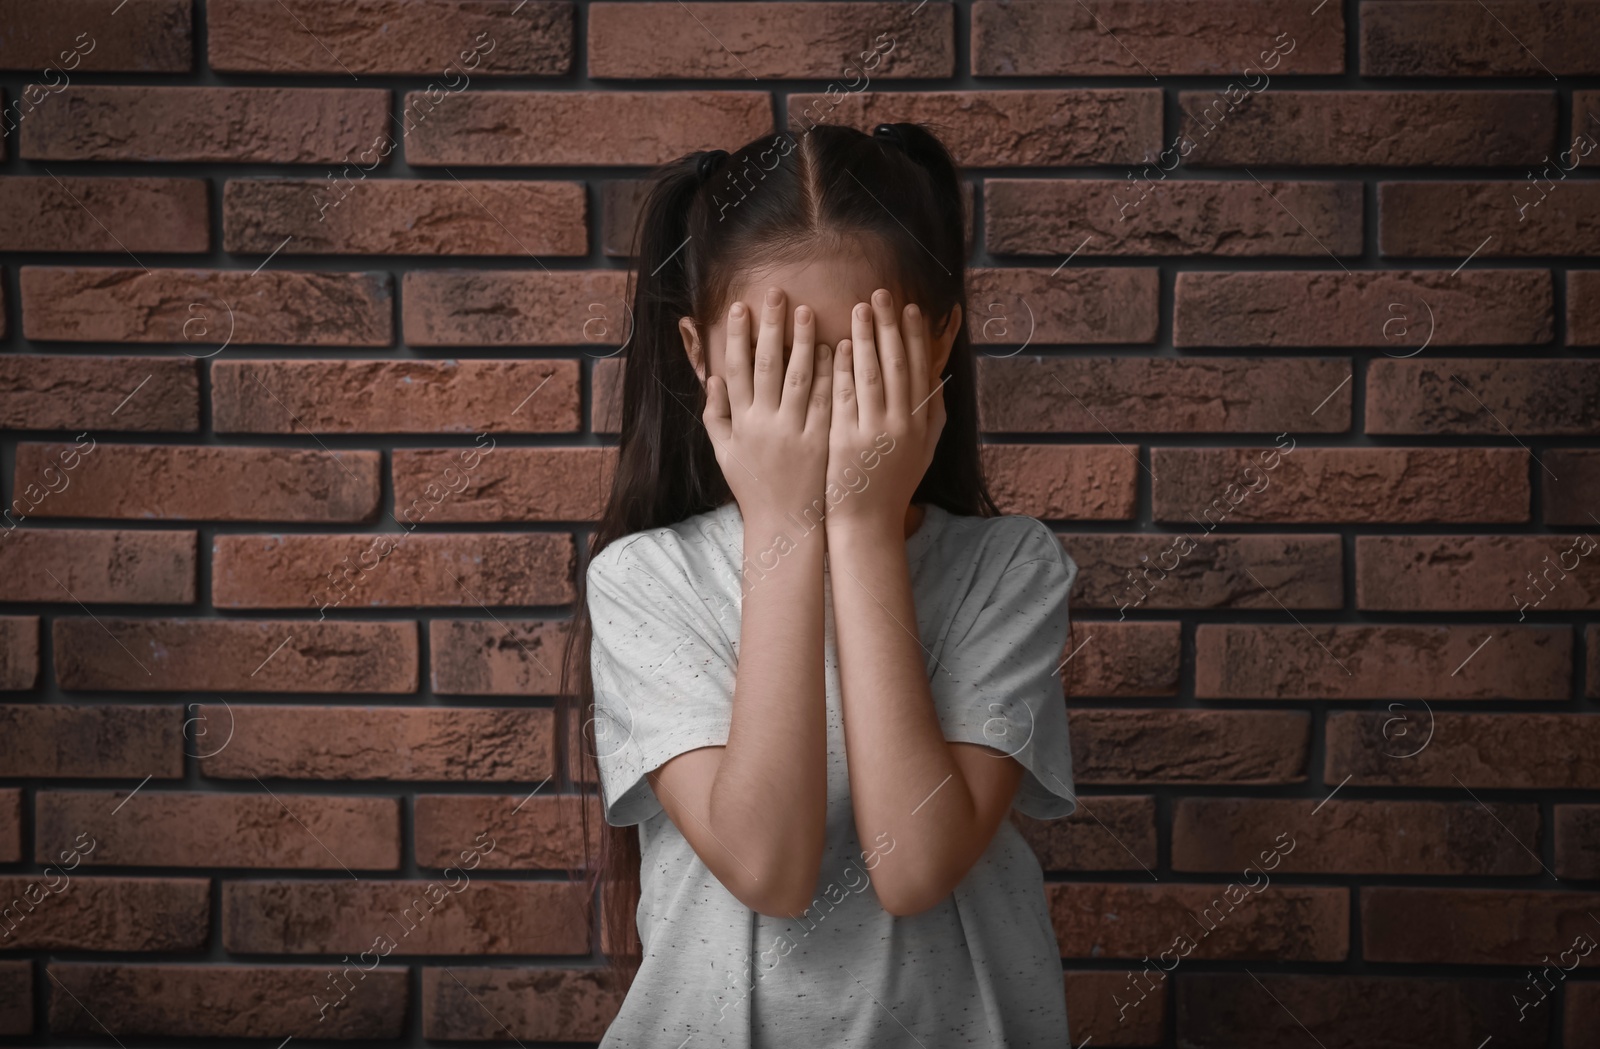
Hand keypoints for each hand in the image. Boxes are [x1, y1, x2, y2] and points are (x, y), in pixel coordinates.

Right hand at [703, 287, 832, 525]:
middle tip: (777, 294)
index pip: (737, 369)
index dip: (739, 337)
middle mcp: (765, 424)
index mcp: (740, 423)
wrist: (786, 523)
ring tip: (808, 311)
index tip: (743, 306)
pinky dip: (832, 373)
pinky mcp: (821, 441)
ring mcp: (795, 432)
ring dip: (803, 342)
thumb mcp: (725, 453)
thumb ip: (716, 415)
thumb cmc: (754, 486)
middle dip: (771, 327)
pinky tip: (836, 348)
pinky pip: (828, 400)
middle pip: (767, 366)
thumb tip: (713, 378)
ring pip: (800, 379)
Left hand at [826, 288, 944, 530]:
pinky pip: (845, 396)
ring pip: (871, 375)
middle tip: (881, 294)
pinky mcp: (847, 441)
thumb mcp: (923, 450)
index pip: (921, 370)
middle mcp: (903, 425)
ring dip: (866, 338)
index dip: (916, 337)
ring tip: (859, 308)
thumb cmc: (892, 484)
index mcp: (922, 424)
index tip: (910, 308)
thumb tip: (938, 379)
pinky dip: (842, 369)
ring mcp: (875, 433)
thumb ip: (932, 414)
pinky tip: (835, 344)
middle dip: (890, 326)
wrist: (867, 523)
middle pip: (898, 365)